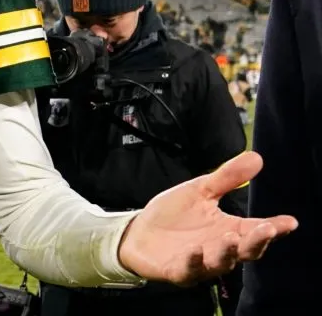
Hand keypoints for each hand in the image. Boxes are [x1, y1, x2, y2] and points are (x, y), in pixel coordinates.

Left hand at [119, 151, 296, 285]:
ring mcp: (200, 262)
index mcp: (229, 229)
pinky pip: (189, 270)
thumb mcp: (200, 190)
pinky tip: (195, 248)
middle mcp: (219, 249)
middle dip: (257, 241)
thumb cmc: (173, 215)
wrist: (138, 232)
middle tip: (266, 229)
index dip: (275, 228)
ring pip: (221, 263)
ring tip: (230, 236)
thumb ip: (227, 178)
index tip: (290, 222)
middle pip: (246, 250)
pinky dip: (193, 261)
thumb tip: (257, 157)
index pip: (257, 231)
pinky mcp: (178, 271)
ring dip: (227, 251)